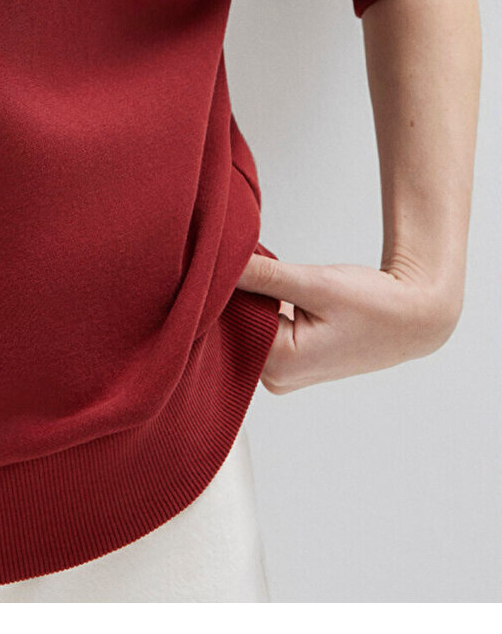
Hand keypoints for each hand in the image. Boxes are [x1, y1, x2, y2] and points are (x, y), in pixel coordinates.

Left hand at [234, 252, 459, 393]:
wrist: (413, 318)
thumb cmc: (373, 304)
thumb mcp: (315, 283)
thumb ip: (264, 274)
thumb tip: (220, 259)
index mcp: (280, 366)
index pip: (228, 319)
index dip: (224, 284)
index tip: (228, 255)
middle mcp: (276, 378)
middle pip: (235, 325)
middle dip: (237, 291)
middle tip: (246, 256)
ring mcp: (283, 373)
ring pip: (248, 325)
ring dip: (251, 297)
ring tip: (267, 271)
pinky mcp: (290, 361)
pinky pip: (262, 329)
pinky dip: (263, 306)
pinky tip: (276, 288)